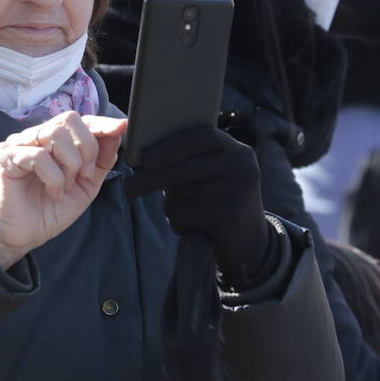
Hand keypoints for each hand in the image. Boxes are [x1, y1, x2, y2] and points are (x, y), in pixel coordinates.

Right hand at [0, 111, 125, 268]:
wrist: (24, 236)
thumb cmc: (49, 211)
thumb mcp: (86, 186)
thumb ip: (101, 160)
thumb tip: (116, 133)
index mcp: (54, 141)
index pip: (81, 121)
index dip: (101, 123)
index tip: (121, 126)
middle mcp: (35, 136)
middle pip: (69, 120)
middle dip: (87, 148)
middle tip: (84, 175)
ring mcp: (18, 144)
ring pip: (54, 134)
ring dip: (69, 163)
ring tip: (63, 185)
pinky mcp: (5, 157)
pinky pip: (38, 156)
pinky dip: (53, 177)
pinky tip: (52, 191)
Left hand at [124, 125, 271, 284]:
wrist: (250, 244)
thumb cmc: (219, 203)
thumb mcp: (214, 176)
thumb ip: (189, 162)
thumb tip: (144, 158)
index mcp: (237, 151)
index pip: (203, 136)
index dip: (172, 146)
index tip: (147, 159)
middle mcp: (242, 166)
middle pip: (186, 169)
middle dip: (153, 179)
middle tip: (129, 188)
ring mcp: (238, 191)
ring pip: (183, 195)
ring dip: (172, 207)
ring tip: (185, 213)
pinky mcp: (230, 217)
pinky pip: (187, 216)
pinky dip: (180, 224)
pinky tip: (192, 227)